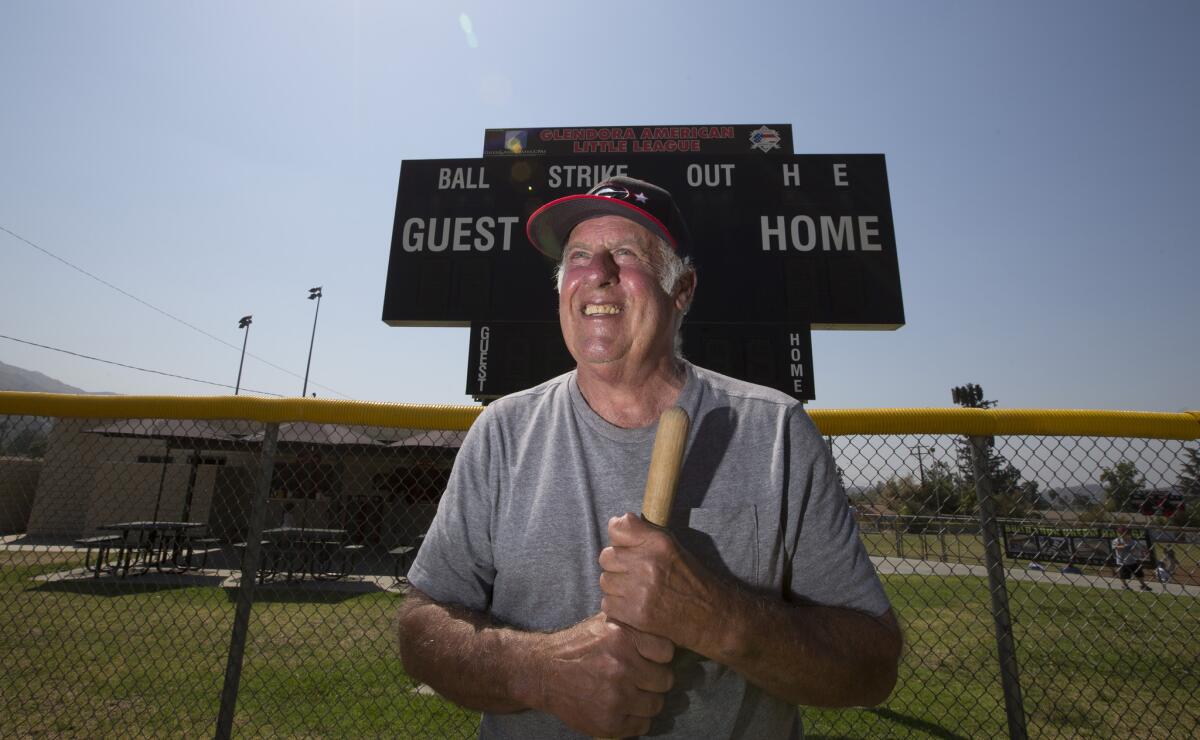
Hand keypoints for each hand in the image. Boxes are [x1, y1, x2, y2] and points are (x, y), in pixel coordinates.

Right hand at [530, 612, 673, 736]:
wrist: (543, 673)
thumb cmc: (576, 646)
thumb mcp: (602, 622)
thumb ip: (631, 621)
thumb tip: (660, 621)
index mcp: (622, 637)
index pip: (667, 651)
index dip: (661, 655)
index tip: (652, 658)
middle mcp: (622, 666)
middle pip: (665, 680)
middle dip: (655, 679)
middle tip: (643, 678)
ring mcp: (616, 696)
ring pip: (656, 705)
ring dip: (647, 700)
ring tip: (633, 694)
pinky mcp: (609, 721)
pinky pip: (643, 725)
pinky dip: (636, 719)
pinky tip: (624, 709)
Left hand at [599, 513, 719, 649]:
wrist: (710, 615)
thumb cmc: (691, 579)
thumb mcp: (673, 547)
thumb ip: (644, 534)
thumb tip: (615, 523)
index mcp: (658, 542)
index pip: (617, 528)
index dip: (618, 537)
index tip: (624, 545)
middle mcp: (647, 563)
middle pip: (606, 556)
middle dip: (616, 564)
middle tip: (631, 573)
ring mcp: (639, 590)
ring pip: (605, 581)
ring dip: (615, 586)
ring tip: (633, 590)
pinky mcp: (635, 614)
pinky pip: (607, 604)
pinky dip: (617, 606)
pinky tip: (633, 605)